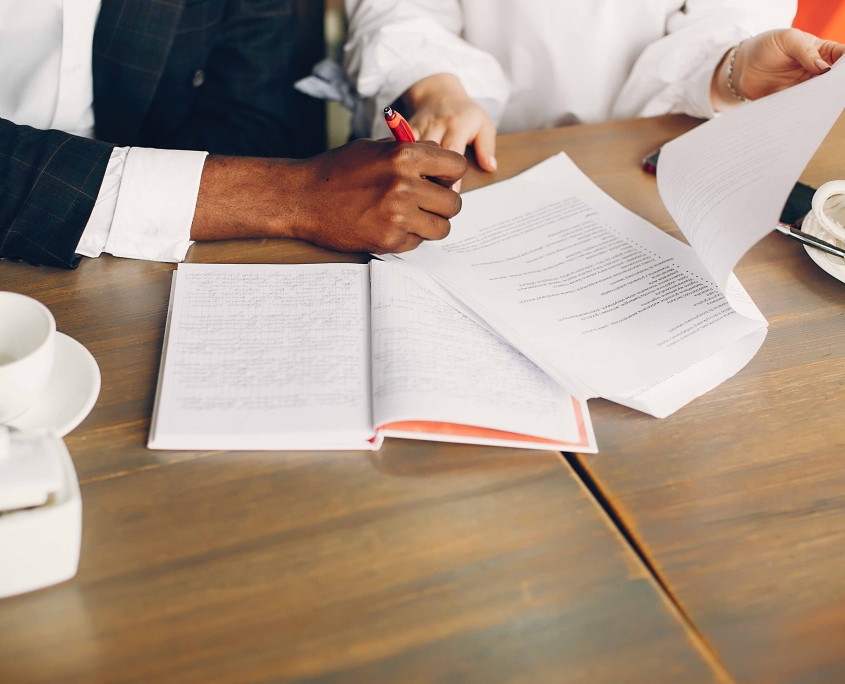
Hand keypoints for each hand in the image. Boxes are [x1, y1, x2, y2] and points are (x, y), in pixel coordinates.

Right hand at [191, 138, 466, 252]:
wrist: (302, 198)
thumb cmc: (337, 171)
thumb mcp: (374, 149)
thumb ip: (410, 154)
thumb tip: (441, 163)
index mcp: (404, 156)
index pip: (456, 167)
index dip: (450, 175)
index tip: (440, 180)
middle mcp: (405, 186)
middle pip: (453, 203)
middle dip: (443, 204)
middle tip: (428, 204)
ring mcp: (398, 217)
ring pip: (442, 228)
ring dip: (431, 224)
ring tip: (412, 218)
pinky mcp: (389, 241)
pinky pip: (417, 243)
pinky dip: (408, 238)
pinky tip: (389, 227)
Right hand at [402, 73, 497, 189]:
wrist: (438, 93)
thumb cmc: (464, 114)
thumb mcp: (483, 125)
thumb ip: (486, 146)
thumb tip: (490, 167)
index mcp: (457, 125)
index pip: (452, 152)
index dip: (451, 175)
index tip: (451, 192)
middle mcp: (436, 125)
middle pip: (430, 156)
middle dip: (432, 177)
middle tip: (435, 197)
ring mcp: (418, 128)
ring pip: (413, 154)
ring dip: (415, 174)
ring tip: (418, 191)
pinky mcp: (404, 131)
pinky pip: (400, 150)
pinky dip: (402, 164)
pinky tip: (404, 178)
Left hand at [712, 29, 844, 110]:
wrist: (741, 65)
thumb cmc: (767, 45)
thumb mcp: (788, 39)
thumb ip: (805, 51)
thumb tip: (824, 68)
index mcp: (822, 52)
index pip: (841, 57)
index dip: (844, 66)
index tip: (841, 74)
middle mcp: (816, 72)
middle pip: (832, 82)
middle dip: (834, 88)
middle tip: (832, 95)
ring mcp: (803, 88)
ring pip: (817, 98)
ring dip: (818, 103)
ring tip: (817, 108)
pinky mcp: (789, 102)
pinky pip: (798, 110)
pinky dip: (800, 114)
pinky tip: (800, 117)